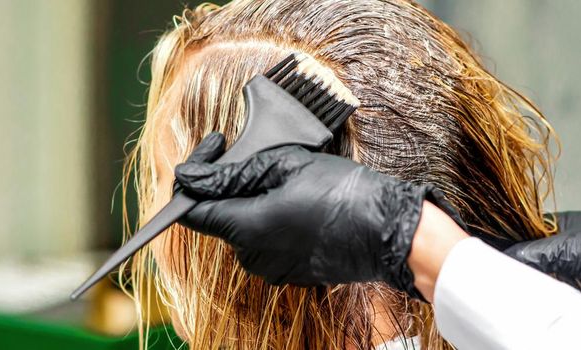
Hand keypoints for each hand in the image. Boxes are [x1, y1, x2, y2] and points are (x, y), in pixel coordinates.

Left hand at [174, 133, 464, 298]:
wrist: (390, 229)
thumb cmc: (344, 192)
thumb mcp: (284, 165)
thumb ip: (231, 174)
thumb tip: (190, 177)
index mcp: (247, 228)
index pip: (191, 211)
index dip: (194, 177)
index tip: (216, 145)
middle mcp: (254, 256)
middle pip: (220, 217)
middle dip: (230, 184)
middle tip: (259, 153)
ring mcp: (273, 268)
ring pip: (243, 229)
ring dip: (254, 200)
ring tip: (287, 176)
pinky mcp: (291, 272)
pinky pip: (266, 242)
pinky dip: (272, 218)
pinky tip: (300, 199)